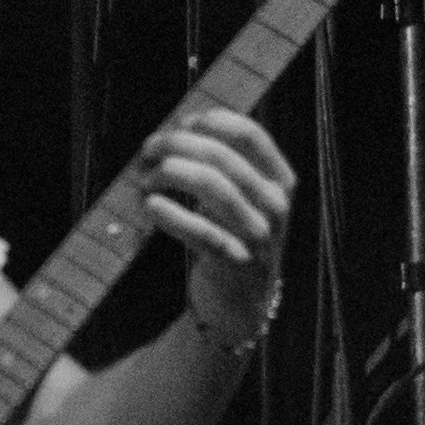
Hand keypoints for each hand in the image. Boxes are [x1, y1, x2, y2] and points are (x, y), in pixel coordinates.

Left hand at [138, 108, 294, 346]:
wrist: (239, 302)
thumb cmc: (229, 237)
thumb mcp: (236, 198)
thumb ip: (218, 165)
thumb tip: (176, 130)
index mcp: (280, 181)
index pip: (250, 135)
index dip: (211, 122)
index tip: (180, 124)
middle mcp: (276, 205)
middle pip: (224, 157)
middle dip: (178, 146)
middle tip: (147, 150)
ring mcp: (260, 235)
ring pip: (214, 188)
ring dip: (171, 175)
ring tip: (144, 178)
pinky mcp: (236, 263)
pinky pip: (202, 232)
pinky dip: (173, 216)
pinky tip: (150, 206)